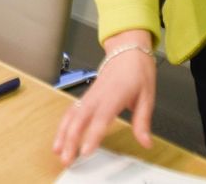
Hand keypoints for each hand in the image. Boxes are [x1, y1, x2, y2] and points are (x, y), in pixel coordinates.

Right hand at [53, 31, 155, 164]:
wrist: (128, 48)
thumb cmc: (137, 69)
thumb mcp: (147, 96)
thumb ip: (143, 121)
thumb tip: (146, 142)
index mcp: (115, 94)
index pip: (101, 118)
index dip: (92, 135)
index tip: (86, 151)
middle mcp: (98, 94)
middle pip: (80, 118)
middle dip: (71, 139)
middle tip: (67, 158)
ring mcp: (90, 94)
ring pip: (71, 114)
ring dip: (63, 133)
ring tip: (58, 150)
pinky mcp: (87, 94)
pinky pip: (71, 110)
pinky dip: (64, 124)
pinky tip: (61, 136)